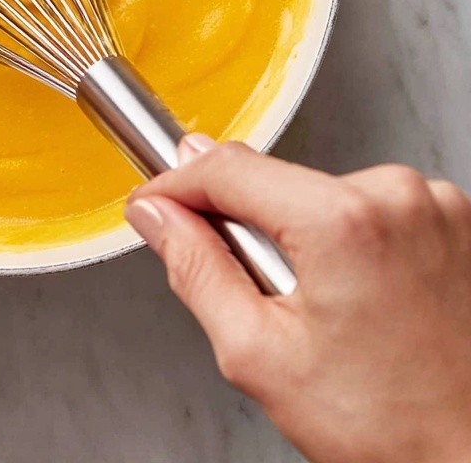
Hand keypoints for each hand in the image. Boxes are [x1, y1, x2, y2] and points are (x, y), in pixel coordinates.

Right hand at [126, 137, 470, 462]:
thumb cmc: (390, 427)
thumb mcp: (259, 355)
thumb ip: (196, 270)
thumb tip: (158, 217)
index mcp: (344, 219)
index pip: (229, 167)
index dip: (176, 184)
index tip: (154, 203)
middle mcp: (398, 193)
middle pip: (279, 181)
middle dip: (250, 226)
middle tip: (264, 298)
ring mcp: (437, 203)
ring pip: (325, 194)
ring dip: (305, 235)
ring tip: (330, 312)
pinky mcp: (457, 218)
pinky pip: (374, 207)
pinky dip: (354, 240)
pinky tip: (367, 301)